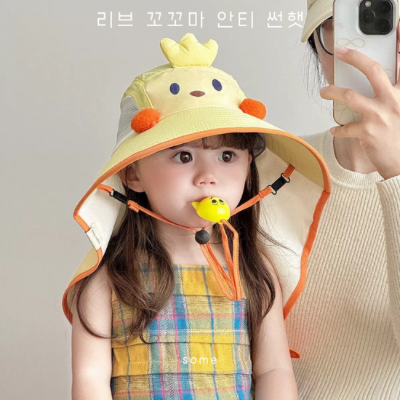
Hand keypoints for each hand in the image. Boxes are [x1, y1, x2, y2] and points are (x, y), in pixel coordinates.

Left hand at [319, 22, 399, 179]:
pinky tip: (335, 130)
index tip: (395, 28)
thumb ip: (391, 97)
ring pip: (351, 96)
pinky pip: (345, 127)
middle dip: (355, 59)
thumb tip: (375, 90)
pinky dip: (338, 129)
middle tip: (342, 53)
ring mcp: (380, 116)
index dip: (399, 44)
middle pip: (372, 71)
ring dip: (333, 92)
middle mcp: (394, 101)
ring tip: (324, 91)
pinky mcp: (368, 132)